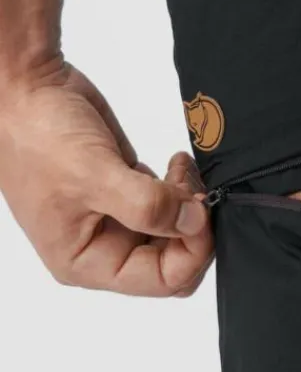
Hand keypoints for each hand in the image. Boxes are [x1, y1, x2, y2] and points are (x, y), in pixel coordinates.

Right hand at [0, 61, 213, 296]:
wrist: (28, 91)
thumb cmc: (38, 137)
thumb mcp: (94, 176)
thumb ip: (149, 206)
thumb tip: (195, 223)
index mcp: (87, 262)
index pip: (160, 280)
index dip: (192, 251)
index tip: (201, 212)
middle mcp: (104, 246)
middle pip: (174, 260)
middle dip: (194, 228)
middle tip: (193, 189)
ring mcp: (118, 217)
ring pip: (177, 231)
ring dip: (190, 202)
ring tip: (180, 169)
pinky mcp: (130, 190)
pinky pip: (172, 203)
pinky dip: (182, 186)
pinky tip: (176, 162)